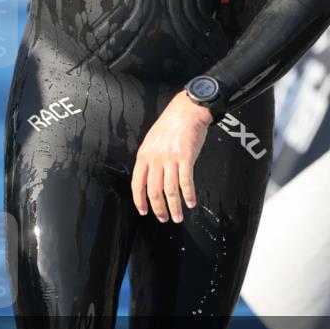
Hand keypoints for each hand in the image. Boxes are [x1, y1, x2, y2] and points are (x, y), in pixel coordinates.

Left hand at [131, 91, 212, 222]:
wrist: (187, 110)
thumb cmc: (172, 123)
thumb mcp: (153, 140)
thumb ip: (151, 158)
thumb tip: (151, 177)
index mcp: (145, 155)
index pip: (137, 183)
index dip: (140, 200)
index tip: (144, 211)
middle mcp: (156, 158)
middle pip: (154, 190)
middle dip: (158, 209)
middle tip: (163, 218)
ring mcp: (170, 158)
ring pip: (170, 190)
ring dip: (174, 207)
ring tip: (178, 216)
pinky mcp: (186, 157)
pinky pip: (186, 182)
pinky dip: (188, 195)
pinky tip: (191, 202)